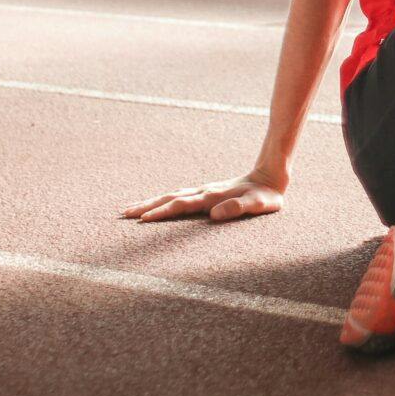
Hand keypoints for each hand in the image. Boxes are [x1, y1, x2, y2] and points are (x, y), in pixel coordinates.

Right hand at [121, 170, 285, 223]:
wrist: (270, 175)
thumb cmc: (266, 196)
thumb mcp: (258, 205)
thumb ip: (238, 208)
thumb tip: (214, 215)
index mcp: (212, 196)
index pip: (181, 205)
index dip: (162, 212)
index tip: (143, 220)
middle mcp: (204, 191)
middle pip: (169, 197)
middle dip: (146, 206)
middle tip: (124, 214)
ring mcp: (203, 191)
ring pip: (171, 195)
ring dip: (151, 202)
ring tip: (131, 210)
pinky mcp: (205, 192)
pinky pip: (178, 196)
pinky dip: (163, 200)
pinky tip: (156, 205)